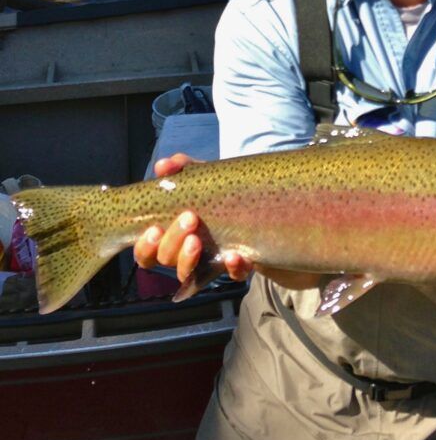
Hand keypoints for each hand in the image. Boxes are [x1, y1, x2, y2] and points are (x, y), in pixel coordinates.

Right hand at [134, 154, 317, 288]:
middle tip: (189, 219)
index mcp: (177, 233)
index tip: (154, 228)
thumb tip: (162, 165)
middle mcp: (191, 252)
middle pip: (165, 260)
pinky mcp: (243, 267)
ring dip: (188, 259)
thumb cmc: (237, 197)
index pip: (148, 250)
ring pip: (189, 273)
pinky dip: (233, 267)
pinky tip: (237, 255)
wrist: (286, 213)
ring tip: (198, 240)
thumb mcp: (212, 179)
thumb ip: (188, 169)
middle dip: (171, 242)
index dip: (145, 245)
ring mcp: (216, 261)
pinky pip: (234, 275)